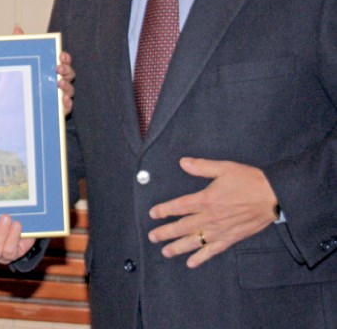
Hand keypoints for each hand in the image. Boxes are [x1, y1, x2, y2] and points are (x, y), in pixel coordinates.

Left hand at [13, 26, 74, 114]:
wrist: (18, 104)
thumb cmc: (26, 79)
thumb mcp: (23, 62)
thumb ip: (22, 45)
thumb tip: (17, 29)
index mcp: (54, 68)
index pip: (64, 61)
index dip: (65, 57)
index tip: (60, 55)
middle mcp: (60, 81)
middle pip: (70, 74)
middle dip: (66, 70)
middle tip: (58, 68)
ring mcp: (60, 95)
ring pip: (70, 90)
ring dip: (67, 86)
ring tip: (60, 83)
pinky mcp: (59, 109)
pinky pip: (68, 107)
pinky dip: (67, 103)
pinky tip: (63, 100)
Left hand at [148, 157, 278, 267]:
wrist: (273, 196)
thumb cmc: (249, 180)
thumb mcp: (224, 168)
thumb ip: (202, 167)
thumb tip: (183, 162)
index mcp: (206, 199)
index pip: (179, 206)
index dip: (164, 210)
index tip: (153, 214)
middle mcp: (210, 217)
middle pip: (183, 227)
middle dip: (165, 232)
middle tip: (152, 237)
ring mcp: (220, 230)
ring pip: (194, 241)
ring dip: (178, 247)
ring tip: (165, 252)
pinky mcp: (231, 238)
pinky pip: (213, 250)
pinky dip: (201, 257)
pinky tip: (191, 263)